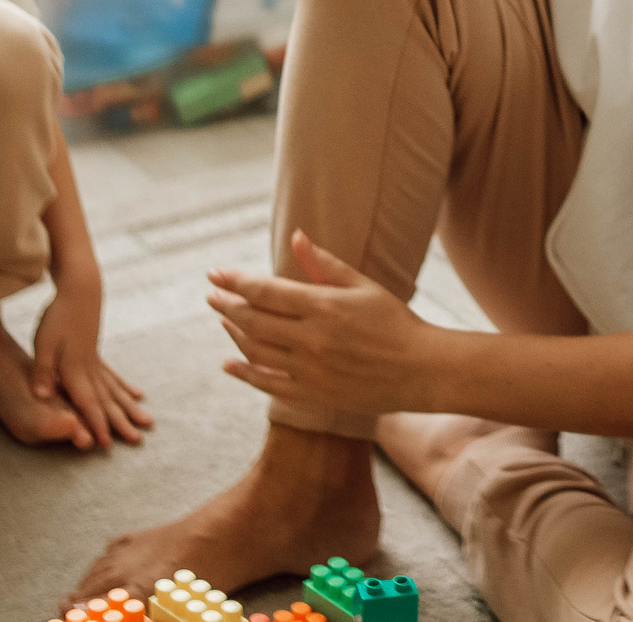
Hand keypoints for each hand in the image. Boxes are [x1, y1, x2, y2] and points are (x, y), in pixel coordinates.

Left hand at [29, 279, 151, 449]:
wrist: (80, 288)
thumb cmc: (58, 316)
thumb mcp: (43, 344)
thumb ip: (43, 371)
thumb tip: (42, 395)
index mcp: (75, 370)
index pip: (87, 403)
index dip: (95, 424)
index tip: (106, 444)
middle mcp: (90, 369)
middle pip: (107, 401)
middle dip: (120, 423)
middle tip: (137, 440)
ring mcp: (96, 361)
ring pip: (115, 390)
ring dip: (129, 408)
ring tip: (147, 422)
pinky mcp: (97, 352)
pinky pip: (114, 376)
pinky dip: (125, 387)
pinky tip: (137, 394)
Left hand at [207, 232, 440, 418]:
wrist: (421, 370)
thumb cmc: (395, 322)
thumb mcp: (363, 286)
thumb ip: (325, 264)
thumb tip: (296, 237)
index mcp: (323, 305)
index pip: (265, 291)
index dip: (234, 281)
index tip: (214, 273)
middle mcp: (311, 338)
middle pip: (253, 320)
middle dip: (227, 305)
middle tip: (212, 295)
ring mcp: (309, 369)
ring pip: (256, 351)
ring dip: (234, 333)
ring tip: (224, 319)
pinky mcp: (312, 394)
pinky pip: (267, 384)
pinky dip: (244, 373)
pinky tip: (230, 364)